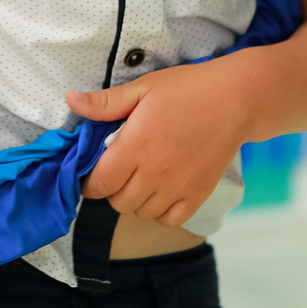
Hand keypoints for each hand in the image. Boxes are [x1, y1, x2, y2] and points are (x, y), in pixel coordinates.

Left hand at [66, 59, 252, 228]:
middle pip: (118, 202)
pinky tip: (161, 192)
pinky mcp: (198, 194)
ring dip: (135, 201)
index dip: (90, 183)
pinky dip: (160, 212)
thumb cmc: (188, 89)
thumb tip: (70, 99)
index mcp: (135, 145)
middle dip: (112, 190)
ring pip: (141, 213)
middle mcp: (154, 171)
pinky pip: (170, 219)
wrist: (236, 99)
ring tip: (141, 180)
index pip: (99, 184)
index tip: (94, 173)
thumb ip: (105, 102)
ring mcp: (178, 186)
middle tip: (120, 172)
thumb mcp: (143, 88)